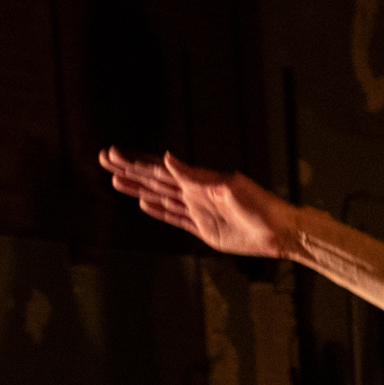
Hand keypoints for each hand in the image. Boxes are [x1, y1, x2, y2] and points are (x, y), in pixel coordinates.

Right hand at [99, 148, 293, 257]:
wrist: (280, 232)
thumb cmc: (261, 208)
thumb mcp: (229, 189)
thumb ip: (196, 177)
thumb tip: (168, 158)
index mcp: (200, 181)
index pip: (160, 169)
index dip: (136, 161)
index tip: (113, 152)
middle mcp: (195, 194)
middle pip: (155, 180)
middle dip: (130, 170)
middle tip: (104, 159)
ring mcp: (198, 211)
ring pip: (161, 198)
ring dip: (138, 188)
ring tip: (116, 180)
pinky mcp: (204, 229)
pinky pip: (175, 218)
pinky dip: (159, 211)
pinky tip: (143, 203)